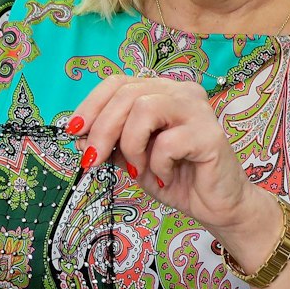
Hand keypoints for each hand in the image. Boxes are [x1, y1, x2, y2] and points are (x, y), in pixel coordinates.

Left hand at [69, 75, 275, 245]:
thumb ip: (109, 142)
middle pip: (127, 95)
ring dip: (131, 144)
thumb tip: (80, 135)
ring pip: (145, 109)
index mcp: (160, 91)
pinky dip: (157, 163)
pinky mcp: (210, 134)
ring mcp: (198, 110)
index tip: (74, 131)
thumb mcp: (131, 158)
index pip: (118, 83)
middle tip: (92, 160)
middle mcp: (180, 92)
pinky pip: (167, 142)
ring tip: (138, 167)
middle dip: (102, 129)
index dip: (91, 105)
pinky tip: (166, 174)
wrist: (215, 205)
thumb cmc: (176, 176)